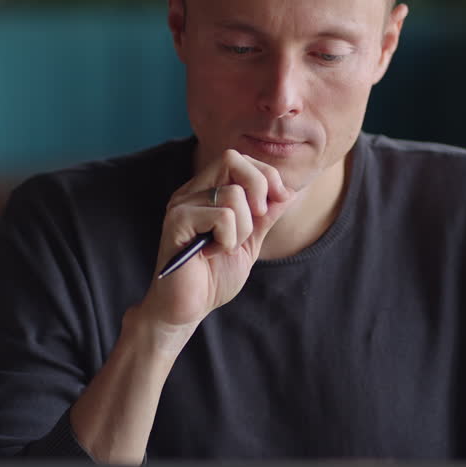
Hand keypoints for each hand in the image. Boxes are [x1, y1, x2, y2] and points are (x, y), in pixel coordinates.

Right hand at [140, 149, 296, 329]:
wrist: (189, 307)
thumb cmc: (214, 276)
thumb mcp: (250, 241)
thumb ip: (265, 215)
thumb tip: (288, 190)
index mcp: (206, 191)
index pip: (238, 159)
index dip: (265, 174)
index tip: (279, 200)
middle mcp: (191, 191)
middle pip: (232, 159)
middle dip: (259, 187)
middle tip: (260, 217)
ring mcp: (181, 204)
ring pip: (233, 194)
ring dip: (244, 227)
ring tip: (227, 247)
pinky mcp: (177, 222)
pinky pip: (221, 216)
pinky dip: (228, 239)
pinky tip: (213, 253)